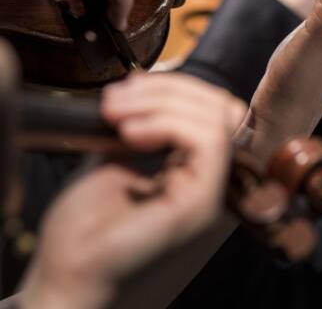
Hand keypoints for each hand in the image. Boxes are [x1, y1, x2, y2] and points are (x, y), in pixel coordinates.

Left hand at [18, 73, 245, 308]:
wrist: (67, 269)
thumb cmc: (85, 227)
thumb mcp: (115, 156)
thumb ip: (140, 126)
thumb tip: (145, 86)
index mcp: (196, 169)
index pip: (214, 110)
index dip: (176, 88)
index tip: (127, 88)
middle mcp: (212, 179)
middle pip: (221, 107)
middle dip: (169, 89)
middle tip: (117, 98)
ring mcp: (211, 192)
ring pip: (216, 118)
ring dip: (163, 102)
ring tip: (116, 113)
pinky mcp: (203, 201)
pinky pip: (208, 142)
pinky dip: (170, 123)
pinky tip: (131, 131)